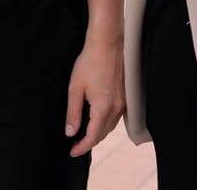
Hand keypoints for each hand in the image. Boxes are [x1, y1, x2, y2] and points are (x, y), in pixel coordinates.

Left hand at [66, 32, 124, 155]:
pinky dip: (106, 124)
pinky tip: (98, 121)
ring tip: (84, 136)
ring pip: (111, 127)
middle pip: (103, 134)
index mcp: (103, 108)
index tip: (72, 152)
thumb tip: (70, 132)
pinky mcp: (126, 97)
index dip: (82, 147)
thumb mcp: (75, 88)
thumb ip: (73, 112)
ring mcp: (123, 103)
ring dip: (98, 134)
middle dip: (89, 142)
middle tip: (76, 146)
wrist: (107, 44)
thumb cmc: (89, 62)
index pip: (93, 137)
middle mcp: (116, 108)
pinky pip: (116, 118)